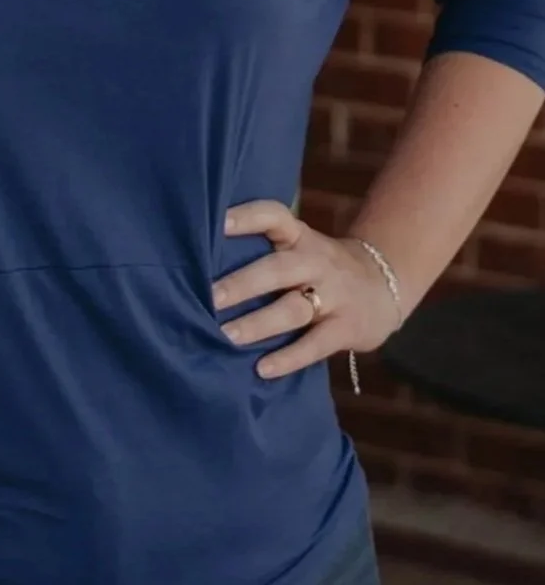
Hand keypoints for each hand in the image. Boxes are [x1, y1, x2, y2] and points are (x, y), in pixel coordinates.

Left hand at [213, 200, 401, 381]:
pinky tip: (262, 368)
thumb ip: (265, 253)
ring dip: (258, 324)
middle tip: (210, 297)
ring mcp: (334, 295)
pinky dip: (288, 358)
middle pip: (277, 269)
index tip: (217, 222)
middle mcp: (316, 262)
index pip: (275, 216)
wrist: (384, 286)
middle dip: (242, 283)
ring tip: (226, 336)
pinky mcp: (346, 328)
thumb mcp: (300, 248)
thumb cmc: (320, 268)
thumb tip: (200, 265)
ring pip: (293, 309)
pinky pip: (315, 344)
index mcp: (300, 237)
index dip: (247, 217)